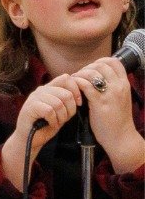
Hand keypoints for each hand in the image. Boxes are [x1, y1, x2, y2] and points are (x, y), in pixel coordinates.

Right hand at [1, 74, 81, 187]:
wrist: (29, 141)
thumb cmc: (46, 126)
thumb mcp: (61, 111)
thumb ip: (68, 100)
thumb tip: (82, 92)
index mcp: (49, 88)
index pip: (66, 78)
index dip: (76, 90)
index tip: (79, 104)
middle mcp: (41, 90)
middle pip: (66, 93)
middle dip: (70, 108)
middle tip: (65, 118)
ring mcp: (34, 98)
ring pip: (58, 103)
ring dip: (61, 116)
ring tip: (57, 122)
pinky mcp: (29, 107)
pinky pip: (49, 111)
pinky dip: (53, 120)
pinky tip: (50, 124)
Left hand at [73, 56, 143, 172]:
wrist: (120, 136)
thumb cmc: (116, 120)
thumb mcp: (119, 99)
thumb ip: (111, 88)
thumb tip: (96, 80)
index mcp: (124, 84)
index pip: (114, 62)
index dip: (99, 62)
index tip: (90, 70)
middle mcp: (119, 86)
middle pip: (101, 65)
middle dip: (87, 68)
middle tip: (79, 77)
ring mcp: (110, 94)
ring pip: (92, 73)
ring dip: (79, 75)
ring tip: (74, 83)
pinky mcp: (100, 103)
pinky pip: (85, 86)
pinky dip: (77, 85)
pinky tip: (74, 92)